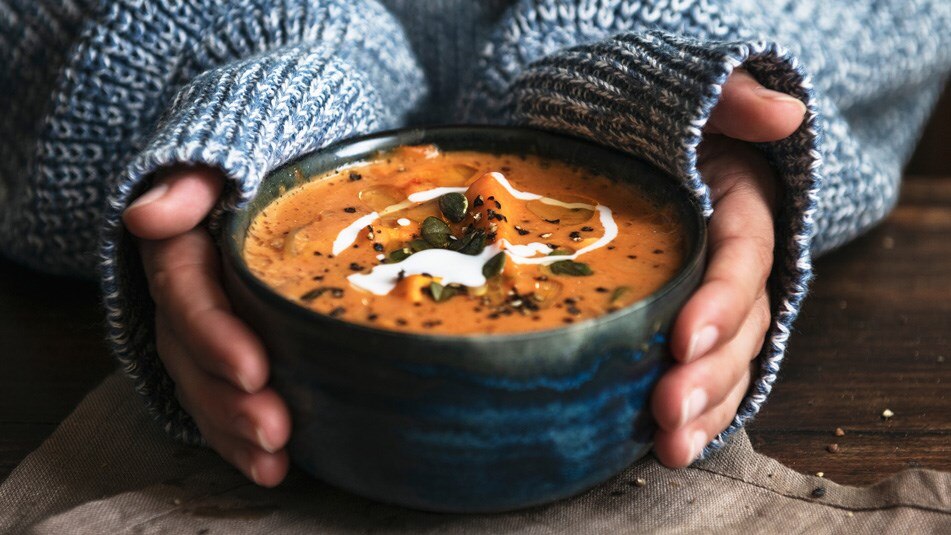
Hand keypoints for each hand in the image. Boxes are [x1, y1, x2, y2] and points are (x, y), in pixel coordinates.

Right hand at [123, 167, 291, 485]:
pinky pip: (219, 396)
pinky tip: (272, 466)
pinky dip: (238, 435)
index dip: (214, 335)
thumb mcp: (229, 147)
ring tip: (274, 463)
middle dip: (228, 400)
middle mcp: (181, 291)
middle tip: (275, 430)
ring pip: (201, 385)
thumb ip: (194, 180)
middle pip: (190, 353)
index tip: (254, 370)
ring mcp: (199, 324)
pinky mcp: (223, 347)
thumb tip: (147, 215)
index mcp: (180, 245)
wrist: (272, 157)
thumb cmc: (259, 149)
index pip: (185, 294)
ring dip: (233, 431)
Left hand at [650, 70, 806, 465]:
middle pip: (740, 328)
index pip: (740, 260)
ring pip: (729, 364)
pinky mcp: (693, 326)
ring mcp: (719, 303)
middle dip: (707, 374)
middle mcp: (739, 266)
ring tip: (669, 448)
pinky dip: (696, 414)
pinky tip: (668, 448)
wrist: (645, 153)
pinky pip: (706, 374)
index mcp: (743, 211)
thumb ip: (732, 100)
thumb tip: (784, 115)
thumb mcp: (697, 101)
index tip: (683, 338)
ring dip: (704, 409)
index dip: (720, 302)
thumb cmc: (666, 128)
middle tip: (666, 411)